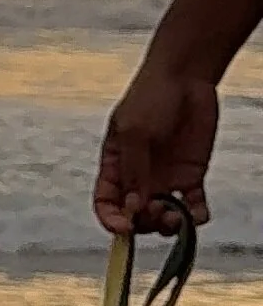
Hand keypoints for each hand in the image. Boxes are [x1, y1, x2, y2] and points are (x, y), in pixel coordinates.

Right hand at [94, 54, 218, 234]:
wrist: (187, 77)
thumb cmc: (151, 96)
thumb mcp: (134, 131)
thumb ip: (133, 172)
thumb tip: (133, 208)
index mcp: (115, 166)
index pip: (106, 203)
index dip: (112, 220)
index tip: (124, 228)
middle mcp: (138, 177)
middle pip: (135, 216)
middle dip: (144, 223)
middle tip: (157, 212)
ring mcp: (165, 178)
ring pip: (163, 217)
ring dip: (168, 224)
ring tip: (177, 215)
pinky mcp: (191, 176)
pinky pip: (193, 206)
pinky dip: (196, 216)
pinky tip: (198, 215)